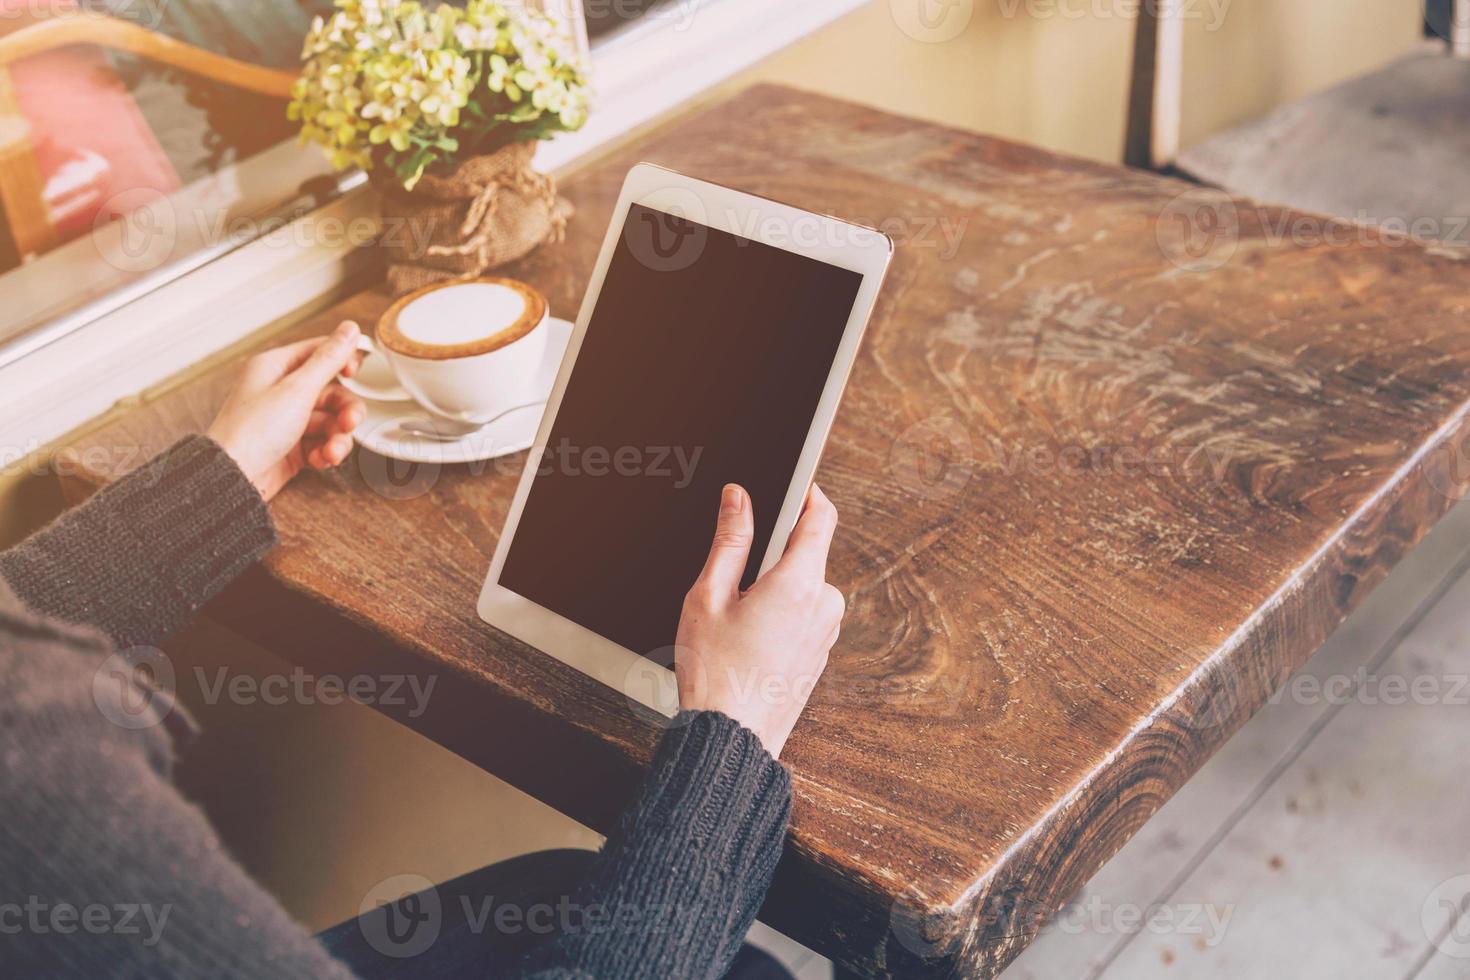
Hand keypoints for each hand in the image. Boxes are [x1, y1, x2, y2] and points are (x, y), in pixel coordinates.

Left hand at [207, 321, 365, 500]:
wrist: (233, 477)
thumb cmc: (252, 432)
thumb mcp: (298, 390)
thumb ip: (328, 359)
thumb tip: (349, 329)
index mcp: (276, 368)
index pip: (319, 353)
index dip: (342, 361)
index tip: (355, 373)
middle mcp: (281, 391)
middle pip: (331, 392)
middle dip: (345, 410)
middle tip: (350, 421)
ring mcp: (287, 420)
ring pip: (330, 421)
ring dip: (337, 437)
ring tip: (333, 450)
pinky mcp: (291, 446)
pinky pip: (321, 442)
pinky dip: (325, 451)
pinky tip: (321, 458)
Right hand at [675, 483, 844, 758]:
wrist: (732, 739)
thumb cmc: (715, 675)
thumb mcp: (707, 596)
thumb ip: (729, 540)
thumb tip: (739, 498)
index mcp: (800, 583)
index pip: (821, 515)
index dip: (806, 492)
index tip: (787, 484)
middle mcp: (824, 604)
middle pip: (808, 551)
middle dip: (773, 553)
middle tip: (733, 579)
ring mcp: (826, 631)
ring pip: (803, 584)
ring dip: (774, 587)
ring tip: (736, 619)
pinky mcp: (820, 651)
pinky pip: (804, 613)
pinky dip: (780, 613)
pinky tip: (749, 639)